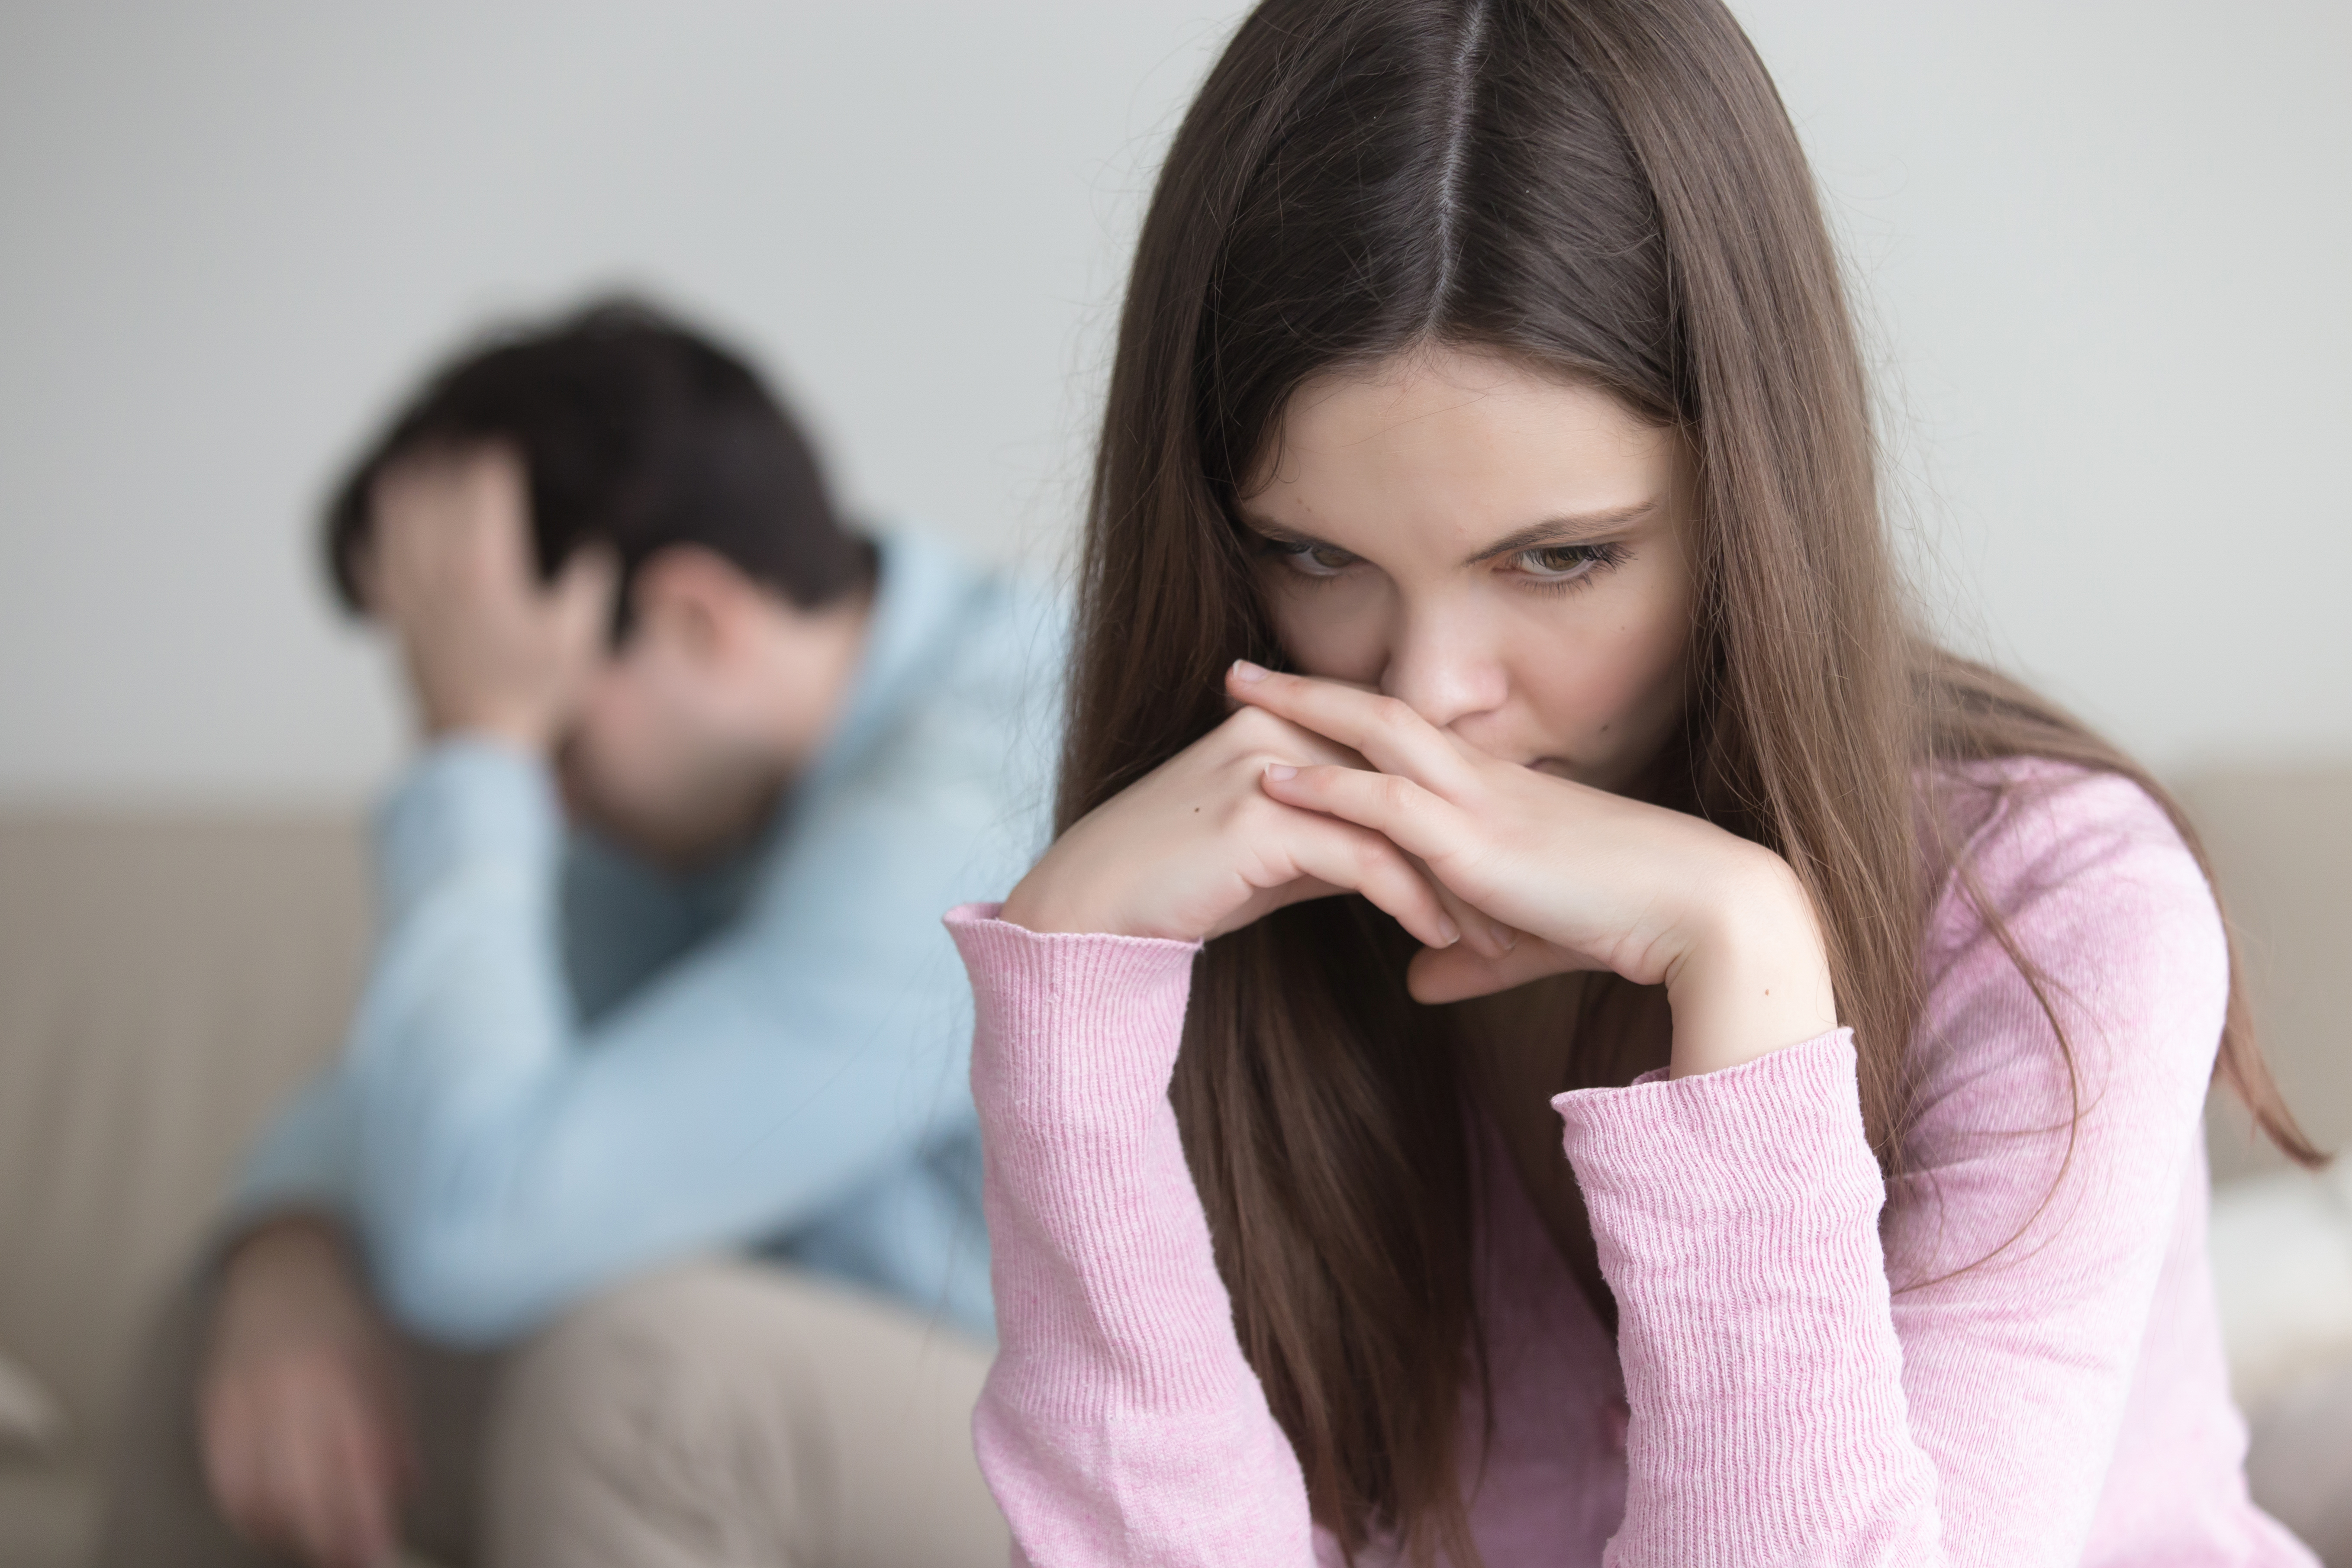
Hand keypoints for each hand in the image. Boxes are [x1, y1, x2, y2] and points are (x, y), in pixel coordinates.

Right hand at [200, 1218, 410, 1567]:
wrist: (281, 1269)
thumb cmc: (344, 1322)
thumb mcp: (385, 1367)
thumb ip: (394, 1434)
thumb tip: (402, 1497)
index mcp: (342, 1378)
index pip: (353, 1467)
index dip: (363, 1522)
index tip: (377, 1554)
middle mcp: (290, 1390)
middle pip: (301, 1490)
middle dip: (325, 1539)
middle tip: (346, 1558)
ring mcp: (243, 1398)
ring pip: (255, 1493)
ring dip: (285, 1531)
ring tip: (312, 1541)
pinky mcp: (210, 1406)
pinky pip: (221, 1477)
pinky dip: (245, 1510)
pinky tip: (268, 1520)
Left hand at [360, 443, 615, 754]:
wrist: (476, 747)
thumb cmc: (534, 695)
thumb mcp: (576, 640)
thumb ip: (586, 587)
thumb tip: (594, 547)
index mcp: (487, 573)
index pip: (485, 499)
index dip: (493, 466)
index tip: (503, 445)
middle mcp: (441, 578)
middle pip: (437, 502)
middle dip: (446, 465)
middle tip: (454, 439)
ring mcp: (413, 603)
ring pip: (398, 531)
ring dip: (402, 492)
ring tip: (407, 464)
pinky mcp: (397, 628)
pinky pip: (374, 578)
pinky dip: (369, 549)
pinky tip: (367, 534)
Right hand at [998, 701, 1490, 955]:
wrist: (1096, 903)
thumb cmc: (1182, 880)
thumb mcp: (1270, 847)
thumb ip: (1330, 833)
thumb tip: (1391, 859)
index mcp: (1281, 721)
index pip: (1389, 764)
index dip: (1448, 819)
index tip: (1494, 873)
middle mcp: (1278, 730)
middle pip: (1403, 787)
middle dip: (1466, 852)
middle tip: (1518, 903)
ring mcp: (1268, 768)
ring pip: (1393, 822)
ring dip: (1453, 884)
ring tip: (1492, 935)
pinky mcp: (1259, 818)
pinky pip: (1362, 858)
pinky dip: (1410, 900)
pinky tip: (1436, 936)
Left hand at [1229, 664, 1837, 1076]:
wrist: (1701, 911)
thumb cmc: (1627, 921)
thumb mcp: (1528, 941)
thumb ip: (1469, 957)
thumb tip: (1419, 982)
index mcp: (1500, 792)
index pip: (1411, 739)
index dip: (1352, 716)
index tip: (1296, 701)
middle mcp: (1486, 781)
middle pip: (1381, 711)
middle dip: (1308, 689)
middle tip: (1240, 669)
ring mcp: (1482, 804)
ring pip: (1376, 735)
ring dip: (1301, 713)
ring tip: (1235, 697)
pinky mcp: (1478, 843)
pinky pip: (1386, 801)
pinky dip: (1326, 787)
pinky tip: (1272, 782)